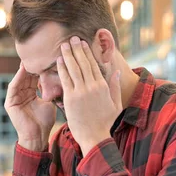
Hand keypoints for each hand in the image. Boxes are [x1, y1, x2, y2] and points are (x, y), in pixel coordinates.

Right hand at [5, 63, 56, 151]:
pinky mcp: (10, 103)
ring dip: (24, 69)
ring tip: (31, 59)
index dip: (41, 68)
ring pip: (19, 79)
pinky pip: (13, 87)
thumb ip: (51, 90)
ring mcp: (14, 98)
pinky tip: (23, 69)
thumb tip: (61, 76)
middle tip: (39, 53)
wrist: (38, 136)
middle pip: (26, 76)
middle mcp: (22, 94)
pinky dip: (18, 78)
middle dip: (32, 65)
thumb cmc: (45, 121)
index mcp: (30, 93)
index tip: (48, 57)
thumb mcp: (49, 101)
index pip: (35, 77)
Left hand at [57, 36, 121, 155]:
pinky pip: (65, 80)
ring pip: (74, 68)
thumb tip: (116, 72)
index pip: (94, 65)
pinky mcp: (71, 98)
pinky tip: (59, 60)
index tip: (83, 44)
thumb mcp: (115, 104)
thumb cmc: (105, 123)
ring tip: (63, 45)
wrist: (95, 137)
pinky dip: (62, 69)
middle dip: (77, 49)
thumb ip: (114, 87)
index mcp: (103, 86)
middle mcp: (92, 86)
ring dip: (68, 55)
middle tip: (72, 38)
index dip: (88, 53)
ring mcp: (81, 91)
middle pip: (83, 63)